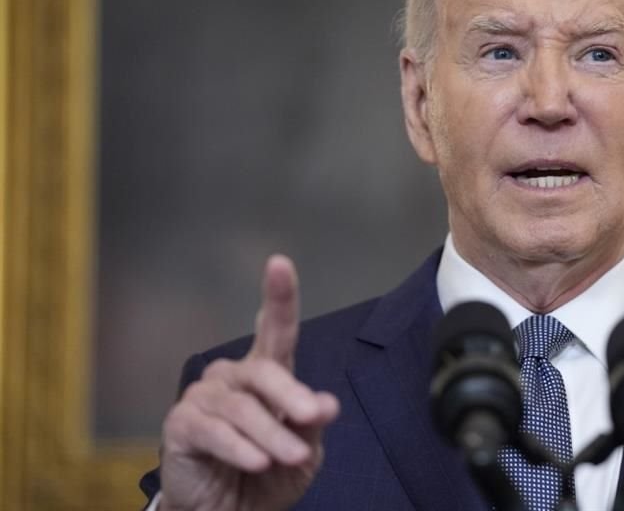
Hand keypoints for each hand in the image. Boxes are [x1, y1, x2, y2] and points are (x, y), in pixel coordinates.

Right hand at [158, 255, 339, 510]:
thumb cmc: (267, 476)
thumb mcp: (301, 454)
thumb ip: (310, 426)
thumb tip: (326, 403)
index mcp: (267, 375)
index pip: (276, 330)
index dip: (278, 296)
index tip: (279, 263)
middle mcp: (234, 377)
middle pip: (266, 371)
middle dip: (291, 396)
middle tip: (312, 417)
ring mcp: (204, 397)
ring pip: (244, 408)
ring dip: (271, 434)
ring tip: (288, 457)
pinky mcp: (181, 425)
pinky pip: (214, 431)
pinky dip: (240, 447)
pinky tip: (256, 461)